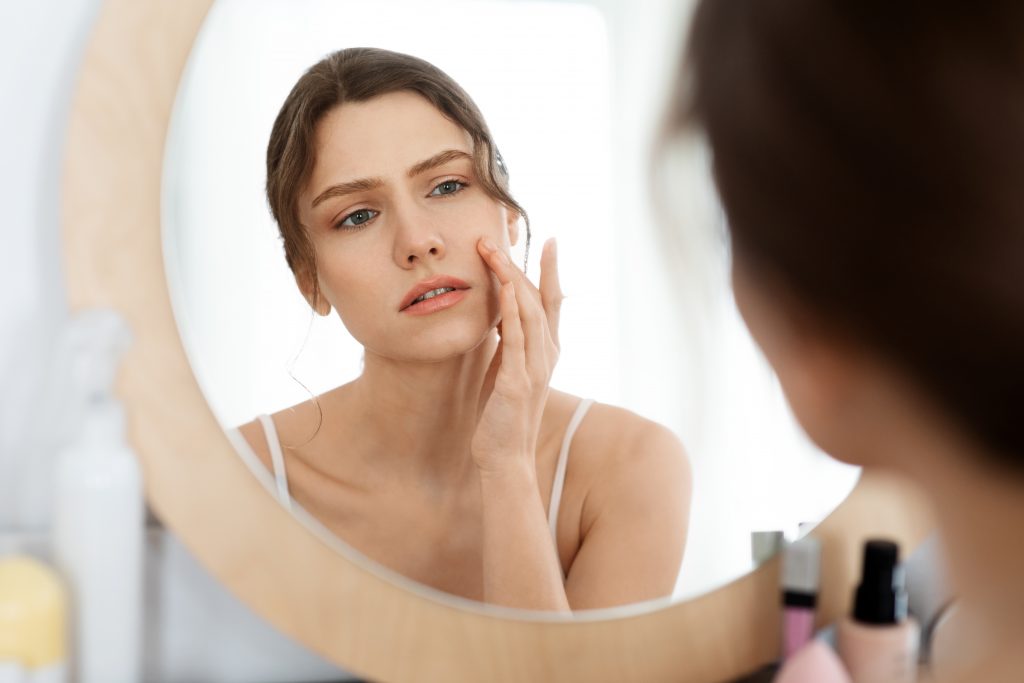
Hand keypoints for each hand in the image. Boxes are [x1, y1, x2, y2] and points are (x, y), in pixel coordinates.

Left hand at [471, 237, 562, 477]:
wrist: (505, 458)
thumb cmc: (503, 415)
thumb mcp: (508, 370)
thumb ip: (511, 343)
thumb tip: (502, 313)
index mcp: (546, 352)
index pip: (552, 302)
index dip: (551, 270)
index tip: (549, 240)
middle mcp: (547, 356)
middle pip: (540, 300)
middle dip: (521, 265)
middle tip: (500, 237)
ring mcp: (535, 369)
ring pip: (530, 312)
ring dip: (512, 279)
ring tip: (494, 253)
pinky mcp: (517, 383)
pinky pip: (517, 339)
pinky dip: (513, 311)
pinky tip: (507, 289)